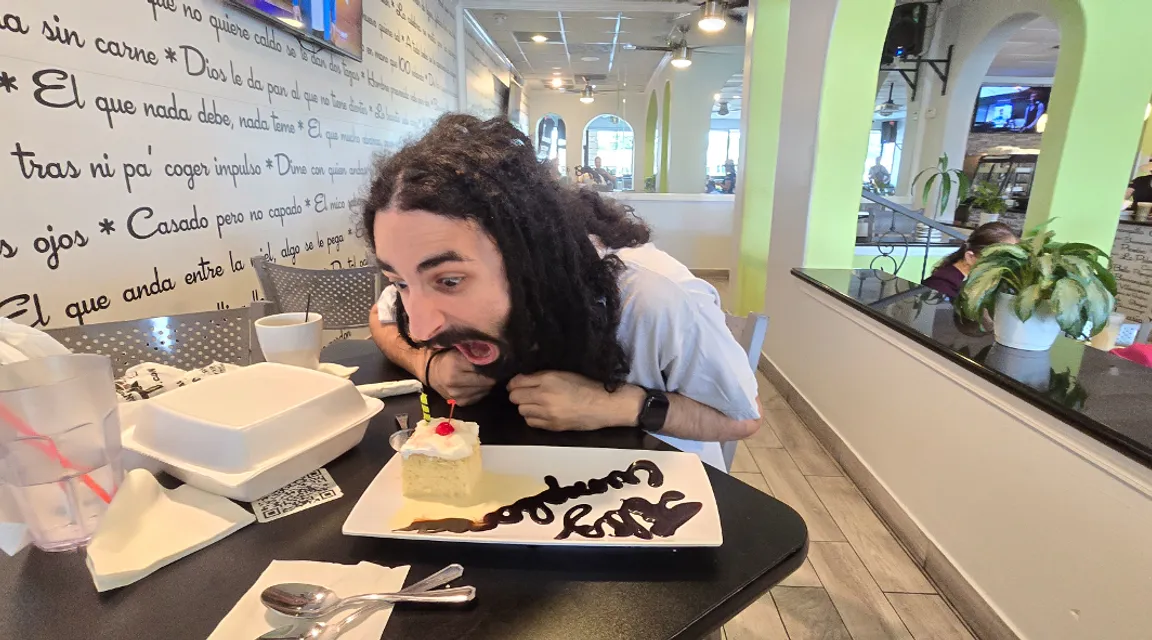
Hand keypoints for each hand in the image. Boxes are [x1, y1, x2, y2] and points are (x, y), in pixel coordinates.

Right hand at [426, 349, 495, 405]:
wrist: (431, 373)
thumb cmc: (448, 359)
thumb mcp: (459, 350)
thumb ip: (475, 351)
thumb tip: (495, 354)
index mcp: (455, 364)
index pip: (483, 365)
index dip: (492, 363)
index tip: (497, 361)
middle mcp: (455, 381)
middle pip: (486, 380)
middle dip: (492, 375)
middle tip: (495, 369)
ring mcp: (457, 394)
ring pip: (485, 390)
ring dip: (488, 383)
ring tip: (486, 376)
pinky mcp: (460, 403)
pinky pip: (480, 396)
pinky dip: (482, 390)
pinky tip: (478, 384)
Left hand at [507, 371, 644, 431]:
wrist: (602, 405)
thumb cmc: (585, 386)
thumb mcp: (562, 373)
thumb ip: (540, 376)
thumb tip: (520, 380)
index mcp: (547, 380)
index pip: (517, 382)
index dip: (514, 383)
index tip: (517, 383)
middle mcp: (544, 396)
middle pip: (515, 398)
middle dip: (518, 395)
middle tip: (527, 393)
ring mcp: (547, 413)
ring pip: (521, 411)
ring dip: (526, 406)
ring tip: (537, 403)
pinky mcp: (552, 426)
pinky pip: (531, 422)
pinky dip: (533, 417)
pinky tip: (542, 413)